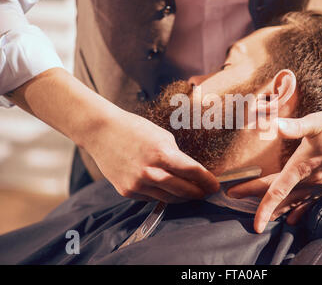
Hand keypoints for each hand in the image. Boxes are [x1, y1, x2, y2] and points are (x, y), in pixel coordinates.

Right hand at [83, 109, 219, 202]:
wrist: (101, 132)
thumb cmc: (134, 129)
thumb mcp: (162, 136)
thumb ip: (175, 155)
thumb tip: (188, 171)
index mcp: (162, 153)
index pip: (192, 171)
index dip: (207, 180)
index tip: (215, 185)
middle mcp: (150, 172)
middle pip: (183, 189)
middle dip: (198, 192)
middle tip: (206, 192)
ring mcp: (137, 184)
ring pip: (168, 197)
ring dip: (182, 197)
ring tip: (191, 194)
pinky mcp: (127, 191)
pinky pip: (151, 197)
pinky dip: (162, 195)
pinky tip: (169, 191)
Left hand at [228, 107, 321, 232]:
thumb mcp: (319, 122)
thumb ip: (296, 126)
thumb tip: (273, 125)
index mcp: (304, 166)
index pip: (277, 191)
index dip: (262, 206)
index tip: (254, 222)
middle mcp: (313, 180)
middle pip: (281, 196)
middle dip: (258, 200)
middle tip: (234, 197)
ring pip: (296, 201)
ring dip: (278, 208)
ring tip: (263, 215)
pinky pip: (312, 202)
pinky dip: (300, 210)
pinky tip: (295, 218)